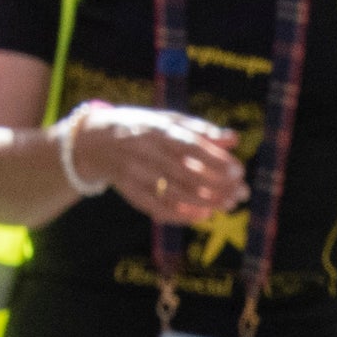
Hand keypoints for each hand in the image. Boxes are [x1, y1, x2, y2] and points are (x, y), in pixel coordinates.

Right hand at [73, 104, 246, 225]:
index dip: (216, 160)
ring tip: (228, 205)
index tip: (239, 171)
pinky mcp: (129, 190)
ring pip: (174, 193)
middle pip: (185, 173)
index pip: (190, 146)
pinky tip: (203, 214)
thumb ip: (201, 130)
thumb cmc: (141, 127)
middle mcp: (144, 151)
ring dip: (205, 202)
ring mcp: (135, 173)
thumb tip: (235, 138)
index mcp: (156, 129)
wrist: (95, 141)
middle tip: (241, 193)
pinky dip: (182, 214)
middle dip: (217, 186)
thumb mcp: (167, 121)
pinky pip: (158, 207)